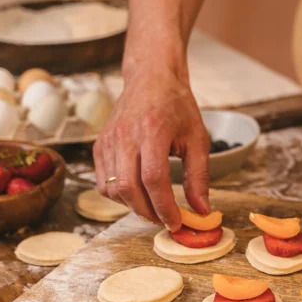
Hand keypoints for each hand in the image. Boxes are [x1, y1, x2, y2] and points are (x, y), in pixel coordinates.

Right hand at [95, 65, 210, 229]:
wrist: (151, 79)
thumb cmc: (177, 106)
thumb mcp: (197, 138)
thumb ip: (199, 176)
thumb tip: (201, 210)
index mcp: (152, 130)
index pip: (153, 180)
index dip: (164, 207)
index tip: (176, 222)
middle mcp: (125, 136)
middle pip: (129, 189)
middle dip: (149, 213)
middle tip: (166, 220)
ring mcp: (108, 140)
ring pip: (113, 189)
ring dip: (134, 206)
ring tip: (154, 207)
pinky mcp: (99, 145)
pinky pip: (103, 182)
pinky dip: (120, 195)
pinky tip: (138, 193)